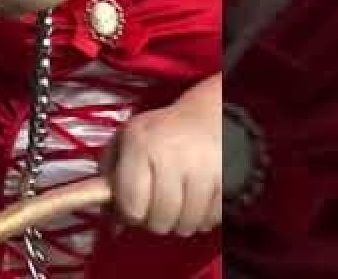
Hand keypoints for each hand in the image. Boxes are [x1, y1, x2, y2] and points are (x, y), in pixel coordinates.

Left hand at [101, 85, 222, 236]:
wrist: (211, 113)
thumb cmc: (164, 130)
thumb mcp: (127, 139)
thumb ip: (110, 177)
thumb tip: (112, 220)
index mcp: (142, 144)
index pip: (131, 206)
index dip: (130, 213)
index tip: (134, 205)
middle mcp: (172, 155)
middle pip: (159, 221)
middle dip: (155, 219)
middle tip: (158, 203)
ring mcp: (203, 168)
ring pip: (186, 225)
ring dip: (180, 221)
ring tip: (179, 199)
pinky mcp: (228, 179)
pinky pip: (210, 220)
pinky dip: (203, 217)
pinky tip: (199, 197)